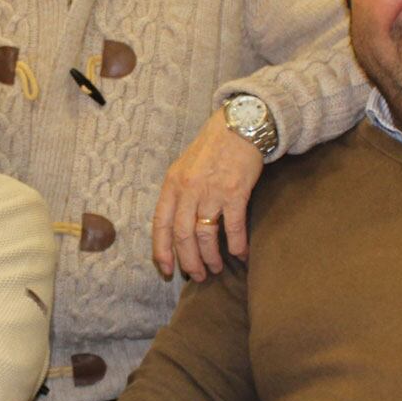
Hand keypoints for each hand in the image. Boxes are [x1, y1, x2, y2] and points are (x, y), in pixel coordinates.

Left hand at [151, 109, 264, 280]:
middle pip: (183, 236)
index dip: (162, 250)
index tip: (166, 269)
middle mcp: (189, 189)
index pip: (161, 224)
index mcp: (172, 184)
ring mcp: (212, 191)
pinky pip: (233, 227)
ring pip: (206, 235)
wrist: (239, 125)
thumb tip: (176, 228)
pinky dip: (237, 245)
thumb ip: (178, 194)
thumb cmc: (212, 148)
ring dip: (211, 257)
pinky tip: (240, 254)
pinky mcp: (236, 192)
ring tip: (216, 268)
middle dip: (189, 261)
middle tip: (198, 276)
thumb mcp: (184, 167)